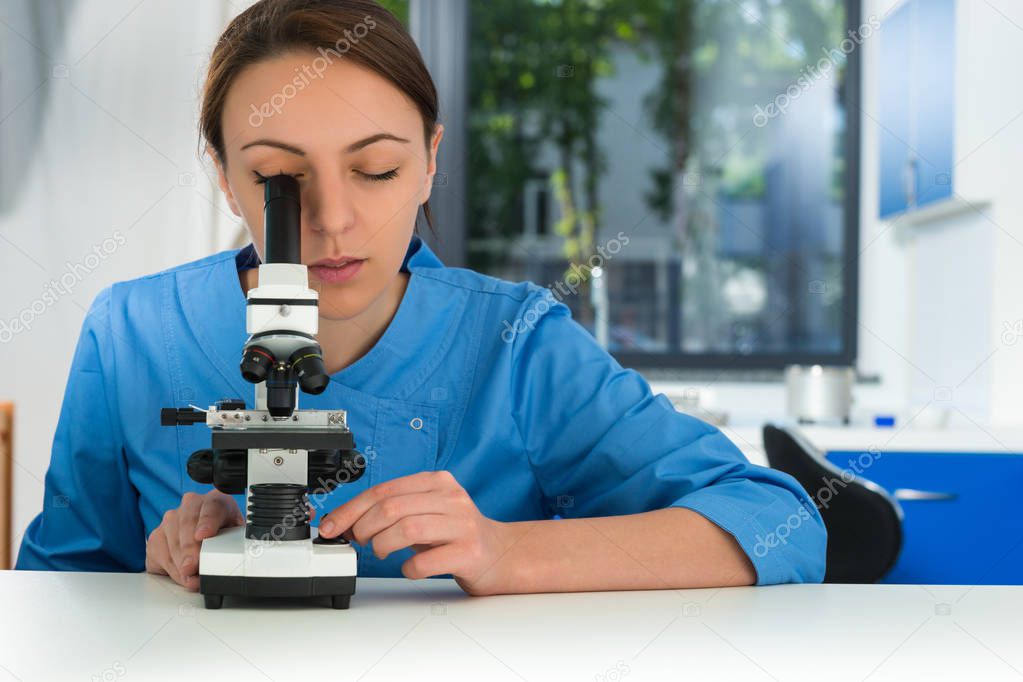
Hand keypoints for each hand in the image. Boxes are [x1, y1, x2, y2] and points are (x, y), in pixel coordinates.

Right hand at [145, 490, 243, 590]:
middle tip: (191, 568)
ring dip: (180, 563)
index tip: (203, 535)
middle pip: (187, 524)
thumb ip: (234, 543)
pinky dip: (170, 567)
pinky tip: (180, 574)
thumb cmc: (224, 536)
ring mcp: (172, 519)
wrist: (208, 538)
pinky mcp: (157, 535)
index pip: (212, 507)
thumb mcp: (235, 537)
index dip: (207, 521)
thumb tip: (231, 560)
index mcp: (216, 500)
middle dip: (189, 550)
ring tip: (190, 578)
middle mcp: (191, 505)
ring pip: (172, 540)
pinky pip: (158, 552)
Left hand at [318, 470, 515, 594]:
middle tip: (358, 541)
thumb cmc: (454, 534)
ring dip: (382, 545)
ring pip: (407, 528)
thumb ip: (392, 513)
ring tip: (381, 552)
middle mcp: (451, 498)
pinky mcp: (469, 552)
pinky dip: (408, 568)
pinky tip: (410, 568)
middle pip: (392, 507)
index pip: (384, 490)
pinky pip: (425, 561)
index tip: (331, 526)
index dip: (351, 509)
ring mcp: (462, 524)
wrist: (500, 554)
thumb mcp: (424, 513)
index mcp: (437, 482)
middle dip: (363, 527)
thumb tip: (345, 522)